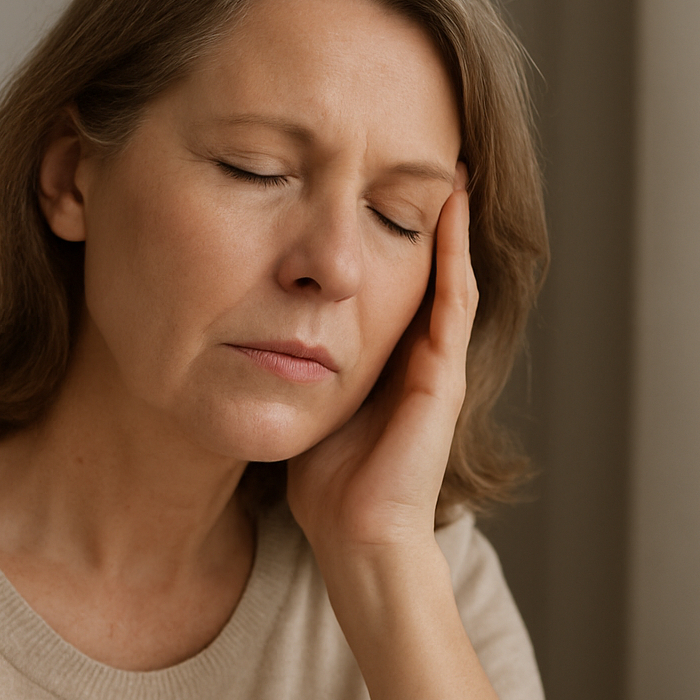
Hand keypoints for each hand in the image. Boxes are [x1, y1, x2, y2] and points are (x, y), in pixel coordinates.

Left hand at [286, 174, 476, 564]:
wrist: (359, 542)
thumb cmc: (328, 484)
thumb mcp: (306, 398)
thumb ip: (293, 358)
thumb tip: (245, 318)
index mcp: (389, 357)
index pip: (396, 277)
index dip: (392, 229)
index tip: (378, 179)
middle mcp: (421, 354)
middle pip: (428, 267)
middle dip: (428, 215)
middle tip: (429, 157)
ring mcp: (438, 364)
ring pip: (450, 274)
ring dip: (452, 222)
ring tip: (452, 169)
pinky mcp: (443, 378)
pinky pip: (452, 302)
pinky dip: (454, 255)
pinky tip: (450, 211)